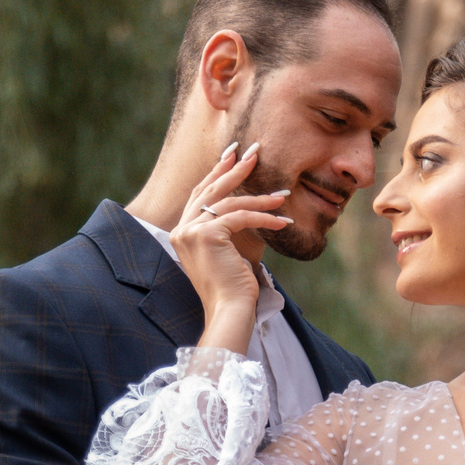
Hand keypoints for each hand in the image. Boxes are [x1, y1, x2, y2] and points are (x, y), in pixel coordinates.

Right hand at [173, 142, 289, 353]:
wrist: (229, 311)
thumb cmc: (232, 288)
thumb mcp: (228, 253)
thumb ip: (228, 230)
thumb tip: (246, 207)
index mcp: (182, 233)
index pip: (199, 196)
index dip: (216, 175)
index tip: (233, 157)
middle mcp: (181, 230)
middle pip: (210, 191)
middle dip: (234, 170)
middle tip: (253, 153)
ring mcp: (191, 232)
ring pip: (228, 203)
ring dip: (259, 197)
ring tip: (282, 194)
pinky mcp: (207, 235)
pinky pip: (241, 217)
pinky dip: (264, 217)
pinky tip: (282, 222)